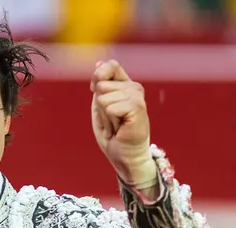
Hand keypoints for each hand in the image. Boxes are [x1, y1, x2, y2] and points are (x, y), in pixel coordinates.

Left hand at [90, 60, 155, 185]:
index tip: (100, 99)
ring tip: (116, 126)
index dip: (98, 80)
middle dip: (99, 108)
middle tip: (112, 121)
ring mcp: (137, 97)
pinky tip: (120, 129)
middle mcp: (134, 87)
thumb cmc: (113, 135)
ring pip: (103, 98)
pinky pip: (110, 108)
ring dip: (104, 117)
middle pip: (101, 85)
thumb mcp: (100, 106)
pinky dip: (109, 122)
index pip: (110, 65)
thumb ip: (100, 85)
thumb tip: (99, 63)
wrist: (125, 156)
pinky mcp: (138, 107)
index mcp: (126, 84)